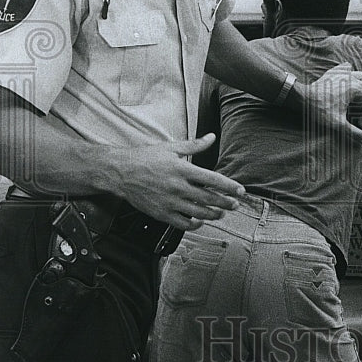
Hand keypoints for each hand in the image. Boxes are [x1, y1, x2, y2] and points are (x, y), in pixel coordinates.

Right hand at [118, 134, 245, 230]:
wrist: (120, 172)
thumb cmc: (145, 158)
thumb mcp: (170, 147)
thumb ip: (194, 145)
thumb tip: (211, 137)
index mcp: (182, 169)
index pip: (212, 179)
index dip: (229, 186)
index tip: (240, 191)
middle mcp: (177, 187)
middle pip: (209, 198)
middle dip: (226, 203)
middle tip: (235, 205)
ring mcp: (169, 202)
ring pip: (198, 213)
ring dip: (213, 214)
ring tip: (221, 213)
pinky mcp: (161, 213)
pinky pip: (182, 223)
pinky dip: (194, 224)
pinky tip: (200, 221)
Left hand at [303, 62, 361, 142]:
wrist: (303, 98)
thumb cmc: (319, 110)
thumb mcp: (338, 124)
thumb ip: (354, 132)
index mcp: (356, 89)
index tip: (360, 125)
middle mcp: (352, 78)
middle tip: (357, 116)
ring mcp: (344, 73)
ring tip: (355, 102)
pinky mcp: (335, 71)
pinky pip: (348, 69)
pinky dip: (350, 75)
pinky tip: (346, 85)